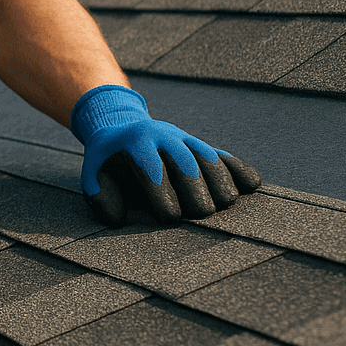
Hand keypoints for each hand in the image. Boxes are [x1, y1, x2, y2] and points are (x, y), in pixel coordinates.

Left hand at [71, 85, 260, 226]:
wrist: (121, 125)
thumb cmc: (108, 158)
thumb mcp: (93, 171)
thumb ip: (99, 195)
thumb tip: (117, 220)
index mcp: (135, 141)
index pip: (150, 167)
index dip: (161, 193)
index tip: (169, 218)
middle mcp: (164, 136)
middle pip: (185, 161)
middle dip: (194, 188)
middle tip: (199, 214)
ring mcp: (185, 138)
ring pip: (208, 156)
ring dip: (220, 180)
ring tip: (226, 203)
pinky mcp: (200, 145)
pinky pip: (223, 154)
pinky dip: (238, 169)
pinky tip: (252, 185)